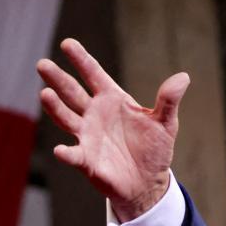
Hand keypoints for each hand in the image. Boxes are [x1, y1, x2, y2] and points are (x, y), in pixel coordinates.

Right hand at [37, 38, 188, 221]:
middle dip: (57, 78)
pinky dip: (67, 153)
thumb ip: (169, 101)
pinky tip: (60, 150)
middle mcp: (94, 114)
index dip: (80, 59)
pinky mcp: (86, 160)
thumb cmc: (153, 148)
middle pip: (72, 92)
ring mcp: (87, 136)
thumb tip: (183, 78)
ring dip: (55, 108)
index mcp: (112, 99)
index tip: (67, 44)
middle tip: (42, 64)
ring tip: (44, 94)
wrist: (147, 181)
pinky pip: (74, 154)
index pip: (93, 74)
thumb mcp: (165, 123)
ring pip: (66, 118)